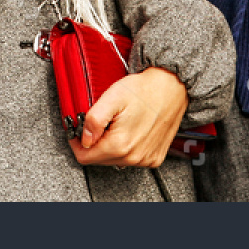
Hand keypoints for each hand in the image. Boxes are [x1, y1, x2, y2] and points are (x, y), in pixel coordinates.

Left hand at [70, 66, 188, 168]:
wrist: (172, 88)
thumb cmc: (144, 90)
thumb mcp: (112, 97)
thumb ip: (94, 120)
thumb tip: (84, 140)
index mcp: (120, 145)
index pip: (85, 157)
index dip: (76, 143)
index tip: (77, 132)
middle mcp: (133, 157)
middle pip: (99, 160)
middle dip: (93, 143)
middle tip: (99, 123)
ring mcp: (145, 159)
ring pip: (114, 160)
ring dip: (110, 146)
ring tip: (116, 124)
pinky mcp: (154, 158)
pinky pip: (131, 159)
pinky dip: (126, 148)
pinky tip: (130, 130)